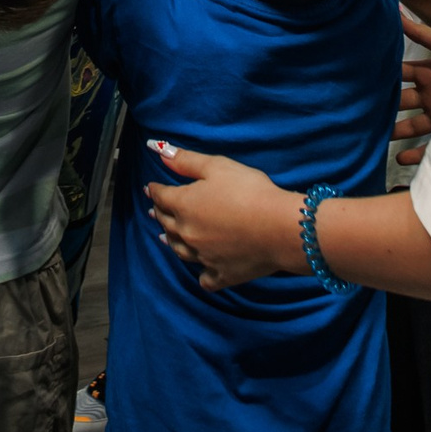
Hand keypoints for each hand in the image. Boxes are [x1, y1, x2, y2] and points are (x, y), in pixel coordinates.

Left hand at [143, 143, 301, 291]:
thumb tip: (160, 153)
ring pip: (179, 250)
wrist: (279, 228)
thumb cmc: (249, 192)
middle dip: (159, 213)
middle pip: (166, 223)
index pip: (161, 196)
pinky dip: (201, 274)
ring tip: (165, 237)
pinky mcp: (222, 275)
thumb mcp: (217, 167)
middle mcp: (188, 233)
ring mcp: (203, 257)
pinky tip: (202, 271)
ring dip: (171, 241)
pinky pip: (205, 279)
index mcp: (184, 205)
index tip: (151, 187)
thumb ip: (187, 161)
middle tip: (155, 210)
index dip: (155, 190)